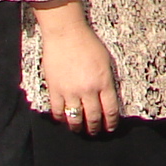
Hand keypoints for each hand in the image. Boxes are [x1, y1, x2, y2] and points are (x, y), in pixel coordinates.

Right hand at [33, 0, 120, 134]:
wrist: (66, 34)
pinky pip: (58, 111)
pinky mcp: (55, 90)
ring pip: (75, 118)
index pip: (110, 110)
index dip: (110, 123)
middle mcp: (88, 90)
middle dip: (95, 128)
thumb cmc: (88, 43)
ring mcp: (70, 91)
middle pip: (93, 117)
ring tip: (79, 129)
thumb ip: (107, 80)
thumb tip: (108, 96)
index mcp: (103, 82)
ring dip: (78, 127)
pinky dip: (61, 118)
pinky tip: (64, 119)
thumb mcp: (106, 61)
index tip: (110, 128)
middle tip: (95, 132)